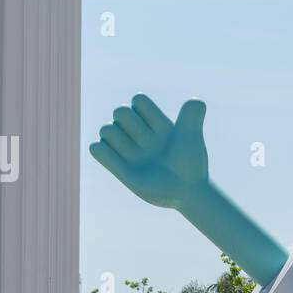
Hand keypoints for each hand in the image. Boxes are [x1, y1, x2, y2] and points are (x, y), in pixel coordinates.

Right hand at [90, 95, 208, 209]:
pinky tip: (121, 162)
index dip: (146, 111)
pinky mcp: (121, 170)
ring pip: (106, 129)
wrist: (186, 191)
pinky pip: (96, 149)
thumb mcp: (192, 135)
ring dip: (118, 139)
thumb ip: (192, 114)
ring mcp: (129, 151)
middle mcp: (141, 135)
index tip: (162, 129)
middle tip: (149, 144)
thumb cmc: (190, 163)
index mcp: (156, 123)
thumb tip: (196, 100)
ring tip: (135, 155)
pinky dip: (101, 150)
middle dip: (132, 125)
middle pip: (120, 111)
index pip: (138, 100)